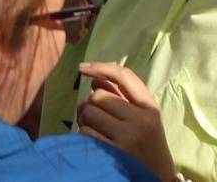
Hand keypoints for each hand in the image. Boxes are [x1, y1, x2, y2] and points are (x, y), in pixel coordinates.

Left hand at [77, 63, 174, 181]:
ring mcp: (128, 137)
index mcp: (150, 109)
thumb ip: (124, 99)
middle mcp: (141, 120)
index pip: (125, 77)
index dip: (101, 67)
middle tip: (97, 117)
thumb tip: (94, 78)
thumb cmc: (145, 146)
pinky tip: (97, 144)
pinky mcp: (114, 153)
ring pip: (88, 112)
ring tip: (97, 130)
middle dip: (91, 104)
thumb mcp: (144, 120)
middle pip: (98, 95)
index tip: (82, 68)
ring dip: (86, 120)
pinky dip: (85, 136)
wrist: (156, 179)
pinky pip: (85, 132)